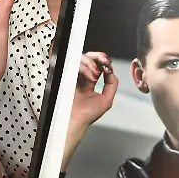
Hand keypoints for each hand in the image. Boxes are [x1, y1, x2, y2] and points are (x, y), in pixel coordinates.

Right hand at [62, 52, 117, 170]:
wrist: (75, 120)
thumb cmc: (87, 115)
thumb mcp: (107, 99)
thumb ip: (112, 83)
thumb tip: (110, 70)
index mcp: (90, 83)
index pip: (97, 65)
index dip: (103, 61)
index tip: (108, 62)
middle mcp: (82, 79)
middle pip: (89, 58)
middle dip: (97, 57)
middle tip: (103, 61)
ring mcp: (74, 77)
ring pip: (81, 59)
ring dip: (91, 64)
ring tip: (95, 75)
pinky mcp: (66, 76)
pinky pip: (74, 65)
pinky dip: (84, 68)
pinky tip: (90, 77)